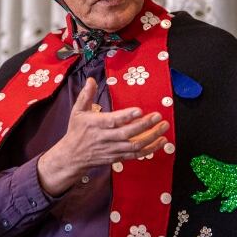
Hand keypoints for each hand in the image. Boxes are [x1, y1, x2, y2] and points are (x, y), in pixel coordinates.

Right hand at [37, 77, 169, 196]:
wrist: (73, 156)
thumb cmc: (77, 131)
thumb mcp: (77, 111)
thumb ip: (86, 95)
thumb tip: (91, 80)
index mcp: (96, 124)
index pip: (113, 120)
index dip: (126, 116)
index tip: (139, 110)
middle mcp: (105, 138)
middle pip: (128, 133)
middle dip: (145, 125)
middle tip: (158, 117)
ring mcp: (113, 149)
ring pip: (135, 145)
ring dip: (151, 137)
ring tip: (164, 128)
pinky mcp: (118, 157)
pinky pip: (136, 155)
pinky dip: (150, 149)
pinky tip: (160, 142)